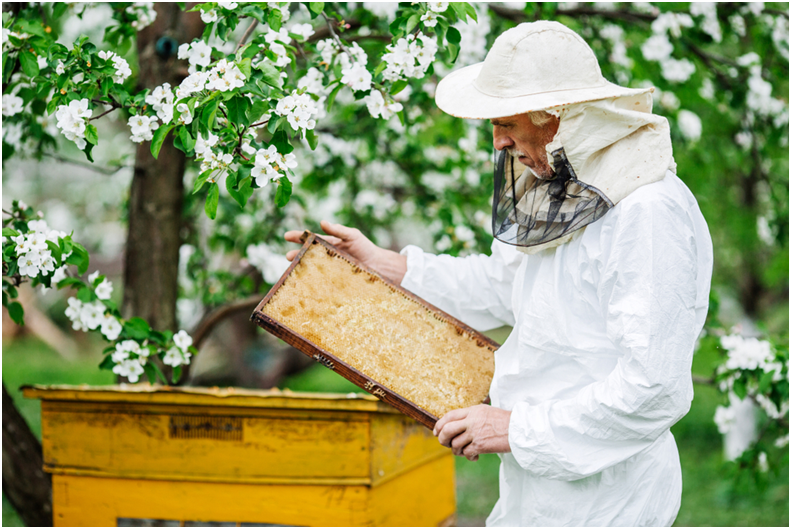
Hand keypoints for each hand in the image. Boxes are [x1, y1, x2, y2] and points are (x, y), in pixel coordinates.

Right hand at [284, 220, 407, 283]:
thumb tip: (322, 221)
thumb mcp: (352, 235)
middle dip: (297, 255)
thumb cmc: (365, 248)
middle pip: (308, 254)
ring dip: (302, 268)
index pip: (310, 238)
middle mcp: (326, 256)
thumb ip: (338, 230)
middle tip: (288, 257)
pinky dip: (313, 281)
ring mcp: (329, 268)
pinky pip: (321, 280)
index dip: (298, 237)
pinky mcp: (333, 280)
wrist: (378, 266)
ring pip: (312, 268)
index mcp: (329, 243)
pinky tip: (306, 284)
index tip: (286, 236)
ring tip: (294, 270)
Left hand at [433, 404, 511, 460]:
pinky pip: (466, 453)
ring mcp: (475, 433)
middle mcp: (472, 421)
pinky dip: (468, 457)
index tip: (436, 431)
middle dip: (442, 438)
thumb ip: (471, 416)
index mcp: (473, 411)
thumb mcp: (486, 412)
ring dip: (457, 450)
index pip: (449, 415)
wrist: (519, 430)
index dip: (440, 424)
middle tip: (445, 443)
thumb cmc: (504, 421)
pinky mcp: (481, 445)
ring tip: (464, 451)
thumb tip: (456, 426)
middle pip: (447, 429)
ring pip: (455, 444)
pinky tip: (475, 457)